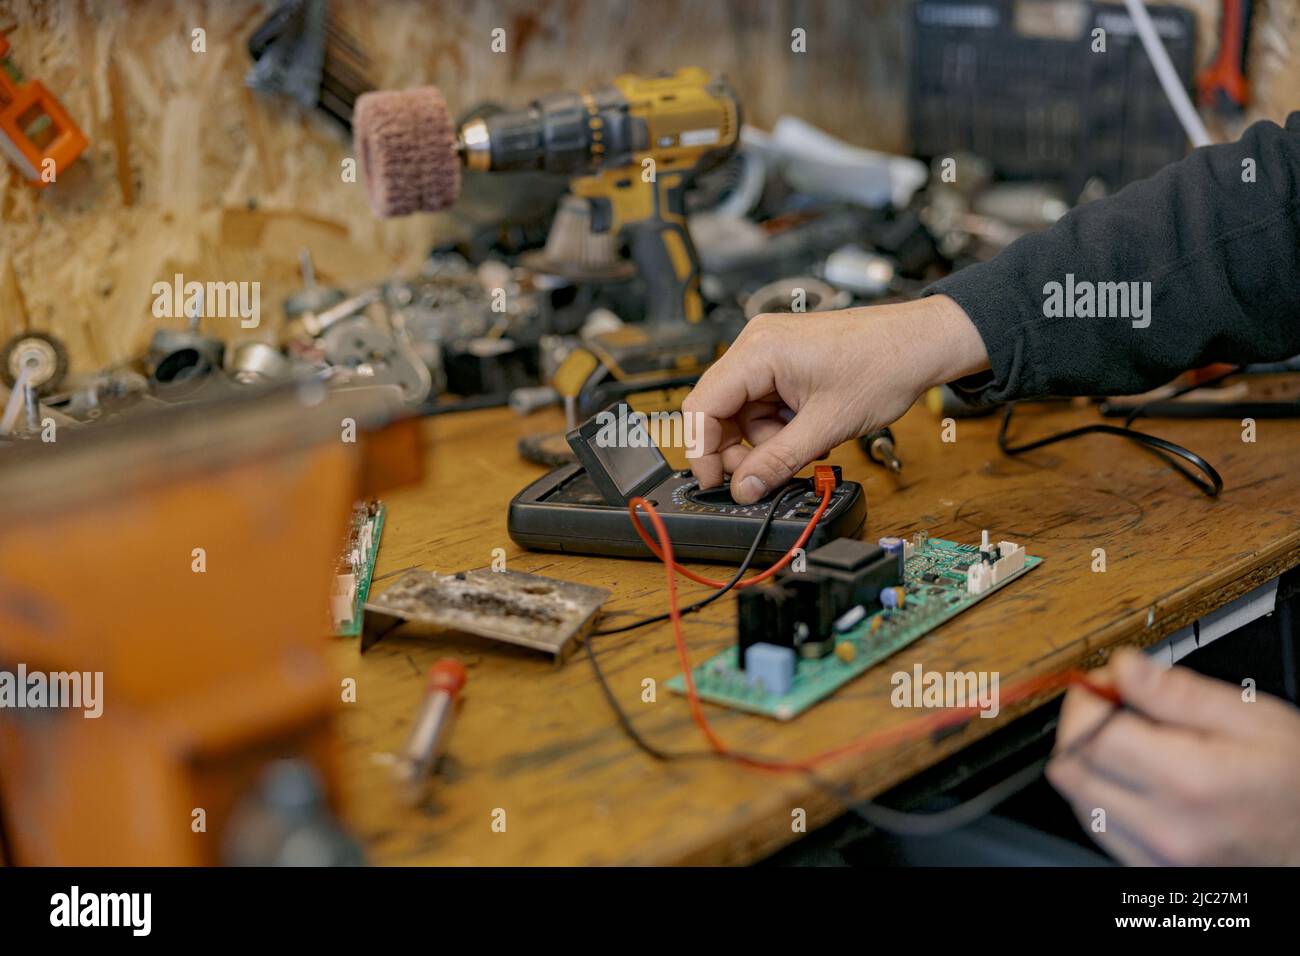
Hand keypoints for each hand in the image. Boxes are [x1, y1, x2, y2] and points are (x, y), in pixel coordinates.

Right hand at [681, 295, 988, 502]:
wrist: (921, 343)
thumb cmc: (884, 364)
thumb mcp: (826, 426)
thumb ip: (778, 461)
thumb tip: (745, 488)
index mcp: (758, 351)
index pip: (702, 405)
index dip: (703, 450)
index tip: (714, 483)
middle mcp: (757, 344)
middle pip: (720, 409)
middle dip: (739, 448)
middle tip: (763, 474)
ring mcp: (770, 350)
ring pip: (744, 411)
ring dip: (765, 439)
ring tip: (805, 445)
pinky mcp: (785, 360)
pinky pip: (765, 402)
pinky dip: (780, 425)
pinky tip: (808, 431)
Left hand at [1047, 647, 1299, 864]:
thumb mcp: (1252, 719)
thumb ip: (1178, 692)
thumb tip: (1122, 668)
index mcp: (1187, 781)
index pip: (1088, 735)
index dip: (1085, 700)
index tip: (1102, 684)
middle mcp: (1165, 827)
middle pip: (1069, 771)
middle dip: (1080, 729)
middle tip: (1114, 709)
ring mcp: (1158, 856)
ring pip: (1079, 801)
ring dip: (1091, 765)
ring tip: (1137, 746)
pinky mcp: (1155, 870)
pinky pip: (1102, 829)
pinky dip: (1106, 799)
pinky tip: (1143, 781)